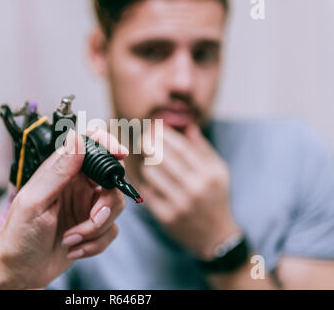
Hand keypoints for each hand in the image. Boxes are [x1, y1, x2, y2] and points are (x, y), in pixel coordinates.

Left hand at [0, 128, 127, 288]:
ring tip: (71, 238)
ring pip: (115, 208)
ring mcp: (87, 207)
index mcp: (62, 172)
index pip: (90, 146)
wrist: (19, 269)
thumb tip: (76, 138)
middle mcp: (78, 186)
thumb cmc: (19, 233)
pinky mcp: (92, 228)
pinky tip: (73, 248)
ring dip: (95, 229)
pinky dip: (94, 243)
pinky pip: (111, 231)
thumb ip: (59, 171)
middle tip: (93, 217)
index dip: (108, 145)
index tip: (120, 154)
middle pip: (112, 181)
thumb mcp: (36, 200)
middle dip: (106, 204)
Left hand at [138, 124, 240, 259]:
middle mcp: (195, 188)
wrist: (216, 236)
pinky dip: (147, 183)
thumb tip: (188, 127)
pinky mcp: (166, 216)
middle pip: (161, 156)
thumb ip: (203, 148)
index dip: (164, 133)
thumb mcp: (219, 172)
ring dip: (148, 164)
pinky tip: (153, 181)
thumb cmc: (216, 197)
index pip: (180, 146)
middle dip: (150, 143)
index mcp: (209, 174)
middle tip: (145, 138)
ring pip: (150, 172)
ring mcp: (180, 203)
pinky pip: (147, 190)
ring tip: (152, 162)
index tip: (155, 126)